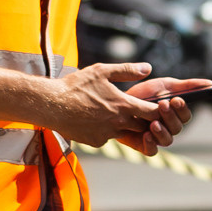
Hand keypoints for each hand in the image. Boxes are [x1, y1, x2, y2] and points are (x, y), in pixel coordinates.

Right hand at [45, 63, 211, 153]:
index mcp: (124, 105)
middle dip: (146, 121)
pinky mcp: (97, 142)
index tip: (160, 107)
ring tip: (116, 115)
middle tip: (142, 113)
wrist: (51, 105)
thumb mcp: (102, 71)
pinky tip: (96, 121)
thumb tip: (148, 68)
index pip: (153, 113)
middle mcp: (119, 123)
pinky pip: (108, 138)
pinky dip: (107, 132)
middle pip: (143, 127)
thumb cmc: (76, 85)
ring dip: (126, 126)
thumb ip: (127, 70)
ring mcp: (108, 135)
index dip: (159, 111)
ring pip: (126, 134)